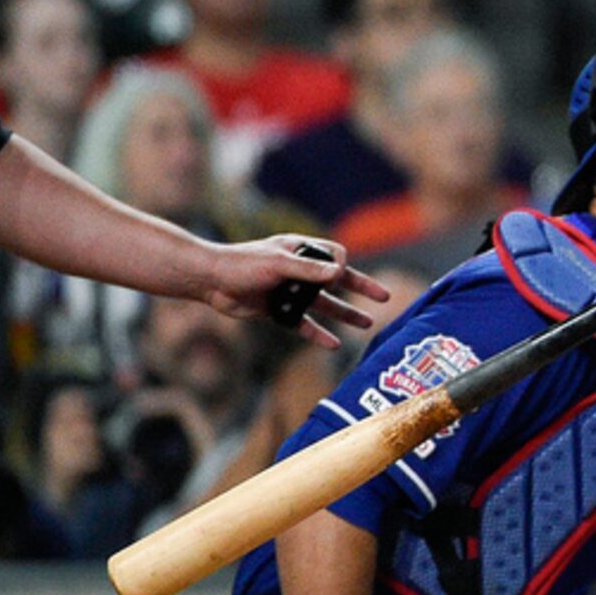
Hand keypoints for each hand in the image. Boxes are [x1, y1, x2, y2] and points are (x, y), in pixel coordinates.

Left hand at [200, 236, 389, 350]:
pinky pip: (304, 324)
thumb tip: (340, 273)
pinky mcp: (278, 310)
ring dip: (345, 313)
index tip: (340, 275)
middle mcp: (299, 270)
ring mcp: (289, 291)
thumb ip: (309, 270)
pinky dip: (318, 333)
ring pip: (324, 304)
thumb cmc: (243, 263)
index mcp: (301, 250)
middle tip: (384, 297)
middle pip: (337, 280)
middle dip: (361, 289)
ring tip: (367, 324)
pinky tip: (334, 344)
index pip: (334, 255)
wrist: (211, 281)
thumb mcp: (278, 263)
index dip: (342, 265)